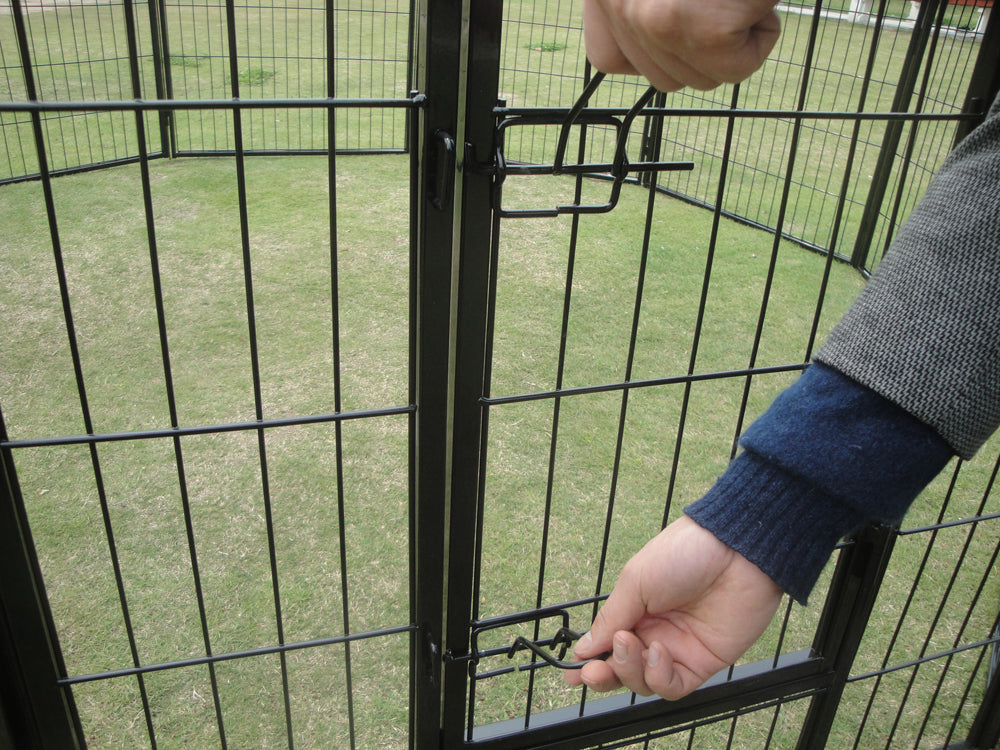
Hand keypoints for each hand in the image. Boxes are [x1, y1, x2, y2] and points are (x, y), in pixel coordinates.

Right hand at [564, 515, 782, 699]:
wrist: (735, 552)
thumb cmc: (683, 554)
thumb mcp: (635, 581)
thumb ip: (610, 618)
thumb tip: (584, 647)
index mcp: (634, 609)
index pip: (607, 643)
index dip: (589, 660)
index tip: (571, 672)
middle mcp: (654, 632)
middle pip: (621, 669)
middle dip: (604, 674)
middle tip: (593, 671)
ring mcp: (678, 649)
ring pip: (643, 681)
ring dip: (630, 670)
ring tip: (632, 644)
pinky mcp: (702, 662)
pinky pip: (673, 686)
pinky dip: (658, 675)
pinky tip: (658, 651)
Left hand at [583, 0, 781, 90]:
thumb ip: (648, 6)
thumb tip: (668, 47)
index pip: (611, 58)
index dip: (647, 54)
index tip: (675, 29)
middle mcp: (616, 4)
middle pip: (663, 75)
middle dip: (703, 45)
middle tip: (725, 0)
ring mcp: (655, 22)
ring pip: (702, 76)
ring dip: (735, 38)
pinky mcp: (702, 32)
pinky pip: (738, 68)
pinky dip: (762, 34)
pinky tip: (757, 0)